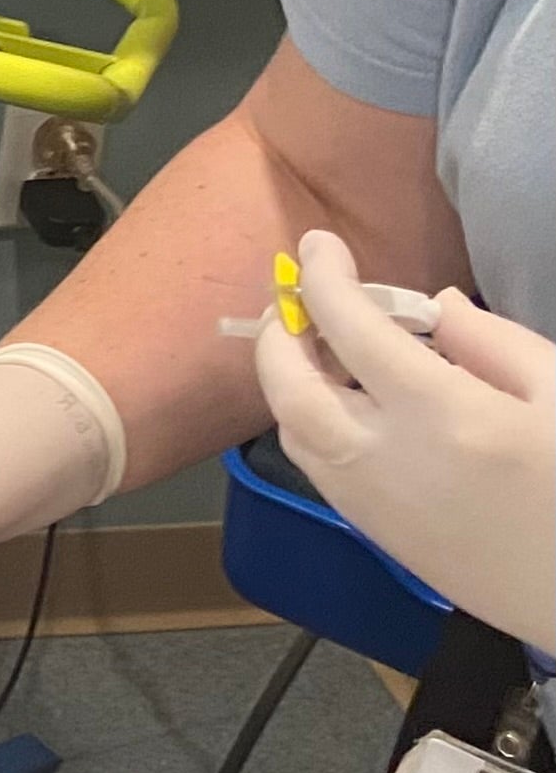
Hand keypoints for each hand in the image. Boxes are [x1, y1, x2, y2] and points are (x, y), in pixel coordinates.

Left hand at [255, 230, 555, 651]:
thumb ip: (493, 342)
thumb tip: (432, 310)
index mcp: (441, 414)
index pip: (354, 333)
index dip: (327, 281)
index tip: (315, 245)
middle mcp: (382, 458)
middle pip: (292, 389)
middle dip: (279, 335)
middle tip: (295, 297)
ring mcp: (366, 499)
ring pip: (292, 429)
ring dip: (286, 379)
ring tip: (315, 341)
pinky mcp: (368, 528)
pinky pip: (315, 462)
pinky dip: (306, 418)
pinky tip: (339, 396)